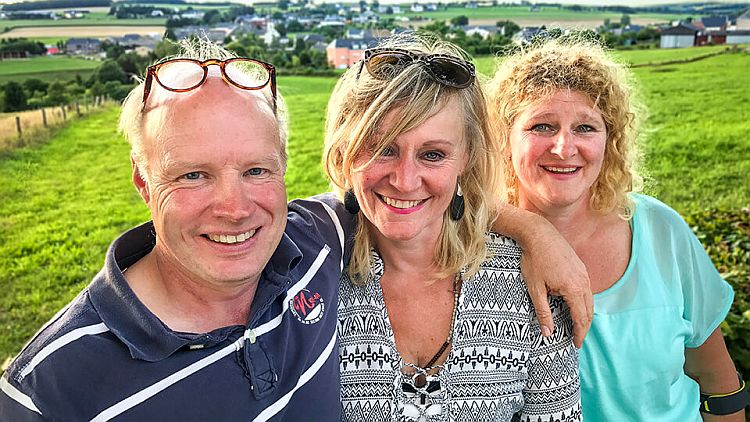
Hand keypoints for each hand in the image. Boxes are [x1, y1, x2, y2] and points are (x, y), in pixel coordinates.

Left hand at [521, 228, 591, 347]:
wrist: (539, 234)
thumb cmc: (534, 260)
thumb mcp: (535, 289)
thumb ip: (543, 312)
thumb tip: (548, 333)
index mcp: (574, 289)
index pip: (581, 318)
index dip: (579, 334)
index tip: (575, 345)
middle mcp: (584, 282)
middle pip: (589, 311)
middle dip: (584, 327)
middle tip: (577, 339)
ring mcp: (584, 274)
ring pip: (590, 301)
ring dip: (585, 315)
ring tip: (577, 326)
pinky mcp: (581, 268)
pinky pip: (587, 290)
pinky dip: (584, 302)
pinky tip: (575, 306)